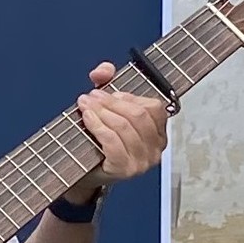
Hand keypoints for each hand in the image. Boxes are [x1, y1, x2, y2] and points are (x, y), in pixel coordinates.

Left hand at [63, 62, 169, 203]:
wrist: (86, 172)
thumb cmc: (100, 141)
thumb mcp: (106, 108)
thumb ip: (107, 83)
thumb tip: (104, 70)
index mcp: (158, 133)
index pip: (154, 108)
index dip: (129, 97)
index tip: (108, 93)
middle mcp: (155, 149)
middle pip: (138, 116)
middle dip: (111, 102)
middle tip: (91, 97)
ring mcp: (142, 162)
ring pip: (125, 127)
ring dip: (101, 112)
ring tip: (85, 105)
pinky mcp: (125, 169)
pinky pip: (113, 143)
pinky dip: (99, 127)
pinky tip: (87, 118)